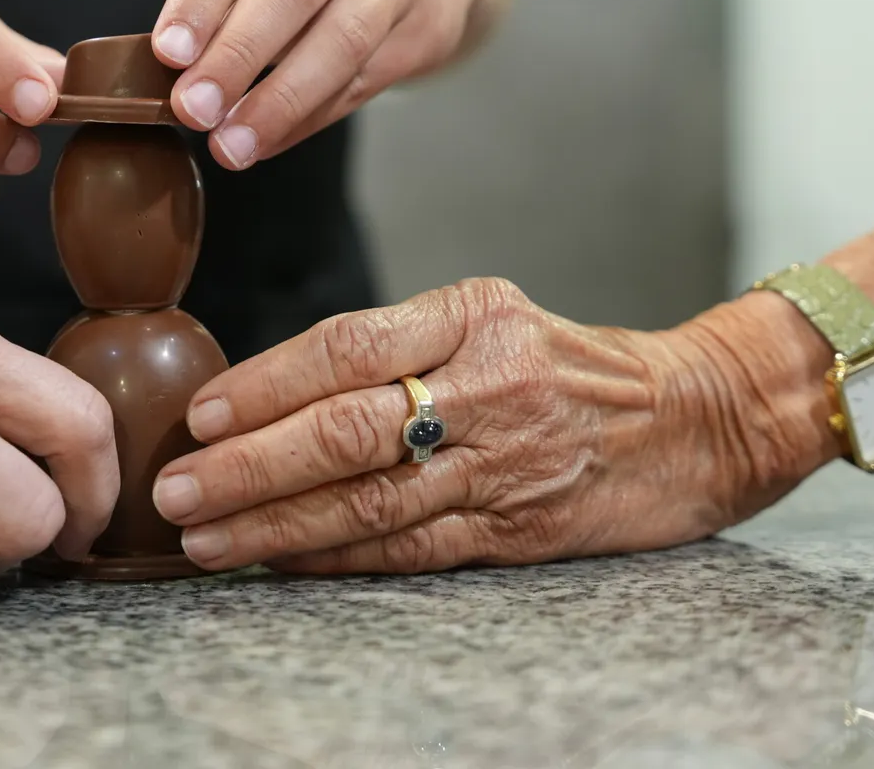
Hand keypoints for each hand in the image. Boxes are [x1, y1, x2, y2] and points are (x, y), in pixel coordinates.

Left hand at [150, 0, 508, 170]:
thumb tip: (176, 69)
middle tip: (192, 108)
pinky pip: (363, 81)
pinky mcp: (427, 26)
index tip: (168, 53)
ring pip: (337, 42)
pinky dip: (309, 117)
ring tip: (229, 146)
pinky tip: (268, 141)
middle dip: (236, 56)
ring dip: (277, 103)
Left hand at [150, 278, 834, 573]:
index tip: (201, 414)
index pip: (347, 347)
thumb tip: (267, 389)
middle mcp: (488, 384)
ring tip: (203, 538)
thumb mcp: (491, 317)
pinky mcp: (519, 529)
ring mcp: (506, 463)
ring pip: (368, 499)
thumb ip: (395, 344)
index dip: (266, 384)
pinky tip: (280, 560)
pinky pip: (409, 547)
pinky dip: (337, 556)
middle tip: (176, 488)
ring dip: (274, 523)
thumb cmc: (569, 363)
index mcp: (474, 314)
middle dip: (249, 465)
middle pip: (346, 429)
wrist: (697, 418)